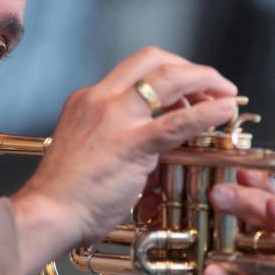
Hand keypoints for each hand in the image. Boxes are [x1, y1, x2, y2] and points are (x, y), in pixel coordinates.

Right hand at [10, 47, 238, 274]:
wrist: (48, 214)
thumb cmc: (67, 195)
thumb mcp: (92, 152)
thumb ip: (122, 141)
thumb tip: (159, 150)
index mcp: (88, 100)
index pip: (137, 68)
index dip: (171, 70)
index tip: (190, 86)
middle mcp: (100, 99)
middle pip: (155, 61)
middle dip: (191, 68)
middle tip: (215, 86)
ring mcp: (115, 118)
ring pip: (169, 79)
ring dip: (204, 81)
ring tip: (226, 96)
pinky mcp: (130, 143)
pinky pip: (176, 122)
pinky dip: (206, 113)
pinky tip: (224, 112)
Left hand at [172, 169, 274, 274]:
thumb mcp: (201, 245)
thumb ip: (195, 217)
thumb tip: (169, 182)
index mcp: (267, 231)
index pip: (271, 196)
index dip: (258, 179)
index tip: (237, 167)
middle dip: (251, 201)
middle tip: (217, 192)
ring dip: (250, 232)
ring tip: (221, 219)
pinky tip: (211, 273)